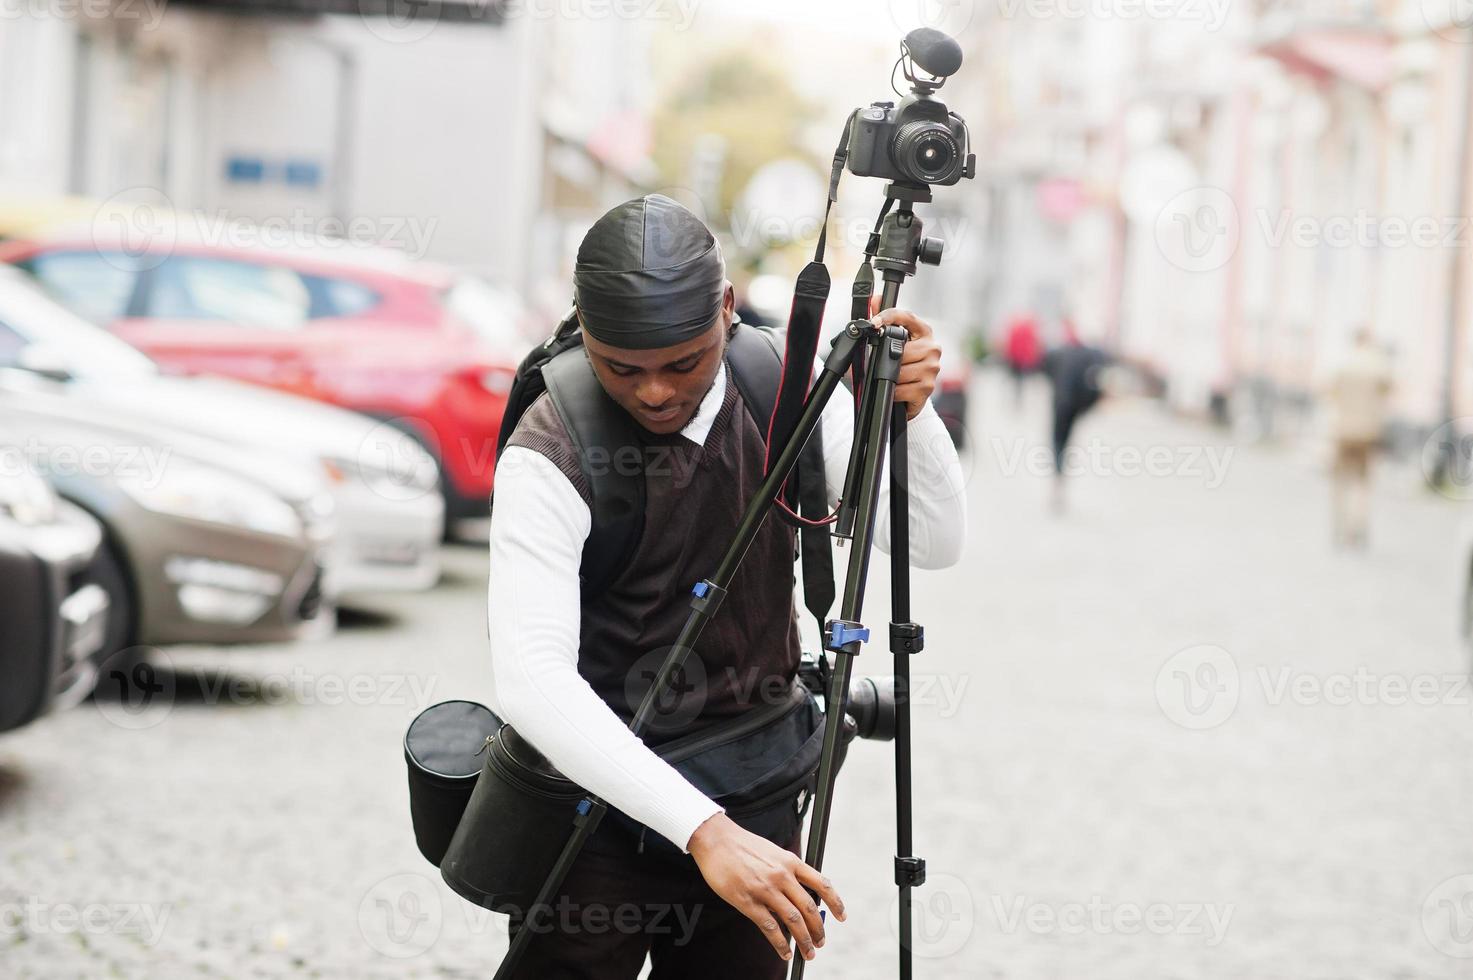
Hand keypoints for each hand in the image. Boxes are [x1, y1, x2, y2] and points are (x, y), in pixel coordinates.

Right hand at [687, 812, 845, 962]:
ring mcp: (765, 889)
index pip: (822, 884)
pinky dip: (779, 942)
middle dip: (818, 929)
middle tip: (821, 942)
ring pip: (793, 920)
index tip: (842, 916)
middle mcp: (782, 876)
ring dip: (804, 939)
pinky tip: (784, 951)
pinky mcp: (748, 901)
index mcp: (790, 862)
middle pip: (809, 908)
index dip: (835, 902)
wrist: (717, 840)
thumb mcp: (773, 852)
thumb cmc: (743, 845)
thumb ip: (787, 870)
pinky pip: (769, 927)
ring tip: (808, 952)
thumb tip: (799, 894)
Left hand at [868, 302, 941, 419]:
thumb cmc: (903, 363)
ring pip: (899, 371)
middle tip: (882, 364)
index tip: (873, 322)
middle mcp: (933, 347)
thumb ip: (884, 320)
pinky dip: (893, 390)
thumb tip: (875, 299)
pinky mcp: (928, 387)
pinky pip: (900, 389)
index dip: (888, 316)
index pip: (906, 316)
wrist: (913, 393)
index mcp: (924, 331)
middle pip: (899, 350)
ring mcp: (932, 368)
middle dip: (886, 359)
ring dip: (888, 376)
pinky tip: (896, 389)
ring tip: (891, 377)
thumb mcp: (892, 341)